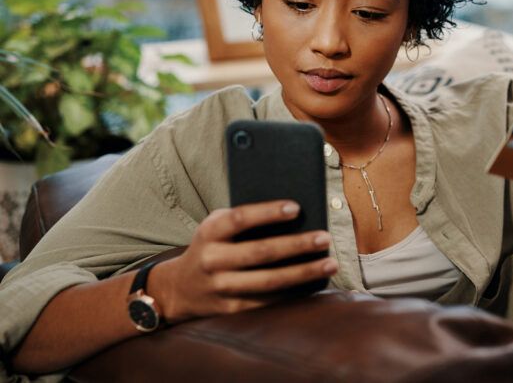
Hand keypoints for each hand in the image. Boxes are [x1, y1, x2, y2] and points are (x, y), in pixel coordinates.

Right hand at [152, 200, 336, 322]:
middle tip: (324, 238)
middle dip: (296, 245)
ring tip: (330, 263)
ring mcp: (221, 288)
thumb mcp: (217, 227)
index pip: (239, 219)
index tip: (296, 207)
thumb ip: (245, 219)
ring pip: (269, 281)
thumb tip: (295, 214)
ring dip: (303, 272)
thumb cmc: (211, 247)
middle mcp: (212, 261)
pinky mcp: (231, 309)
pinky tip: (316, 283)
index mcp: (209, 233)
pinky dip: (295, 292)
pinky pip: (268, 301)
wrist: (178, 288)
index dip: (267, 213)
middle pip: (260, 252)